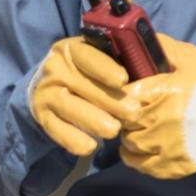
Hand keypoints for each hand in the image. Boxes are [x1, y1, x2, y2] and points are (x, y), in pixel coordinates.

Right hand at [30, 36, 132, 157]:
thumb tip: (154, 60)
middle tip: (133, 113)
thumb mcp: (102, 59)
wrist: (51, 87)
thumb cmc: (88, 73)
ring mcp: (46, 91)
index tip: (123, 80)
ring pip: (69, 106)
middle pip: (83, 84)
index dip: (105, 68)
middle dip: (110, 100)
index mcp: (72, 49)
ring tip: (114, 131)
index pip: (87, 55)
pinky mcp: (41, 114)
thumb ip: (123, 58)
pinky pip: (55, 128)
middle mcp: (55, 67)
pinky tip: (90, 147)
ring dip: (92, 120)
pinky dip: (72, 139)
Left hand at [115, 35, 195, 179]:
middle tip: (132, 109)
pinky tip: (139, 148)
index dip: (122, 93)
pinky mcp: (170, 166)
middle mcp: (157, 121)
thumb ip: (165, 48)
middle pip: (123, 119)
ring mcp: (162, 146)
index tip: (128, 92)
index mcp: (160, 93)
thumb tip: (139, 37)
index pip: (124, 94)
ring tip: (138, 128)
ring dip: (130, 134)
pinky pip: (140, 164)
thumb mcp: (193, 59)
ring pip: (129, 142)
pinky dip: (134, 156)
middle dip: (125, 113)